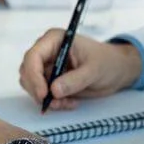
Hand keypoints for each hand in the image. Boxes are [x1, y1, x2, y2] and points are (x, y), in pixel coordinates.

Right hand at [19, 31, 142, 110]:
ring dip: (47, 99)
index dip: (34, 76)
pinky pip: (43, 95)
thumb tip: (54, 90)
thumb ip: (75, 80)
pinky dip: (53, 103)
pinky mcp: (50, 81)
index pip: (33, 56)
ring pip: (32, 86)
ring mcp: (47, 67)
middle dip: (39, 91)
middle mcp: (46, 52)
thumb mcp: (94, 70)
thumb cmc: (108, 62)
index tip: (44, 94)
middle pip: (27, 72)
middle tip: (56, 103)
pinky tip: (70, 102)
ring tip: (68, 102)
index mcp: (54, 40)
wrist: (116, 71)